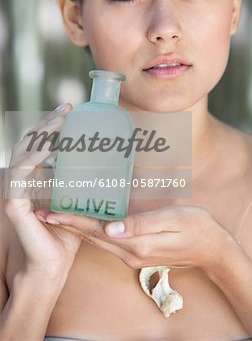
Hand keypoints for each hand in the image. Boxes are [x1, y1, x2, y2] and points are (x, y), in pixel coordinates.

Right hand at [4, 103, 81, 278]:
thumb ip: (85, 181)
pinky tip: (50, 144)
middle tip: (67, 109)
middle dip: (47, 123)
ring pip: (23, 151)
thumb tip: (113, 160)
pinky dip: (35, 154)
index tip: (69, 110)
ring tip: (60, 120)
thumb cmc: (69, 232)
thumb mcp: (79, 199)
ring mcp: (15, 190)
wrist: (54, 264)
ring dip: (41, 132)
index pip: (38, 144)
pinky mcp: (15, 203)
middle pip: (30, 142)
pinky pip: (22, 172)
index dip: (51, 125)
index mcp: (35, 177)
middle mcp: (22, 180)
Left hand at [42, 205, 232, 269]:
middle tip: (45, 212)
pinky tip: (87, 223)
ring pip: (98, 242)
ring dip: (78, 229)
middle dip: (68, 225)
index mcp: (137, 244)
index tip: (51, 213)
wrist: (213, 249)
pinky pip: (109, 243)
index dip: (72, 221)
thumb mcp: (173, 219)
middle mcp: (131, 254)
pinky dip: (93, 233)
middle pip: (92, 238)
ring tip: (59, 216)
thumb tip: (112, 227)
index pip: (97, 231)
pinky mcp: (138, 254)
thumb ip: (142, 223)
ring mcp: (134, 257)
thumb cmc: (196, 227)